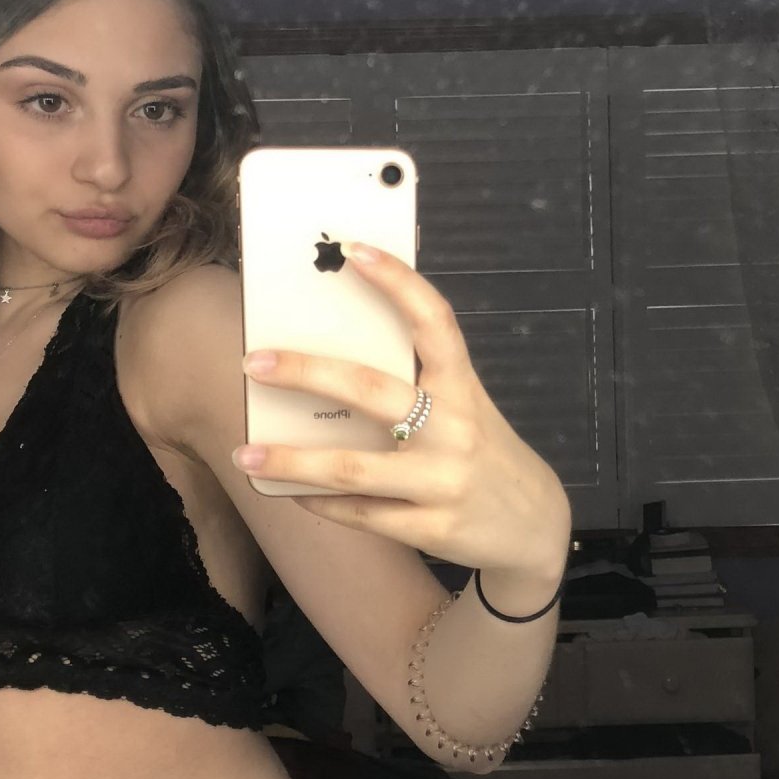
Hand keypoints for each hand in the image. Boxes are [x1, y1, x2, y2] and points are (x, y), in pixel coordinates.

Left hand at [234, 244, 570, 583]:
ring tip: (243, 452)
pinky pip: (362, 514)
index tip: (353, 250)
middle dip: (306, 373)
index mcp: (463, 387)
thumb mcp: (465, 407)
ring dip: (292, 460)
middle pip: (371, 391)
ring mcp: (444, 482)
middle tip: (253, 363)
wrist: (535, 527)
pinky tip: (289, 491)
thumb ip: (417, 383)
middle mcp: (455, 429)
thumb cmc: (482, 453)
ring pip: (353, 468)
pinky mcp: (433, 528)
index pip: (434, 321)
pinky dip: (319, 502)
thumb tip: (332, 353)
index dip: (398, 281)